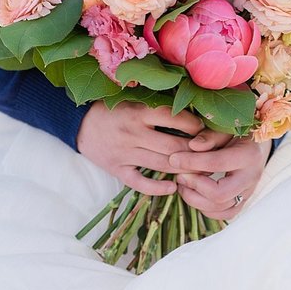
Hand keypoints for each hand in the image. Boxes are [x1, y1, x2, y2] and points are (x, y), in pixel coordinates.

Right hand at [76, 100, 205, 194]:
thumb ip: (157, 107)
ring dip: (183, 170)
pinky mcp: (117, 170)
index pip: (174, 118)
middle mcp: (132, 133)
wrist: (79, 125)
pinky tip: (173, 188)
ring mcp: (124, 153)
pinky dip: (158, 188)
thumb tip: (194, 111)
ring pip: (162, 165)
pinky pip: (141, 183)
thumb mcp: (134, 101)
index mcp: (138, 112)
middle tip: (211, 155)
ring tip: (199, 171)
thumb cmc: (113, 110)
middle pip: (173, 146)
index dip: (195, 126)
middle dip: (195, 152)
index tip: (206, 131)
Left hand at [168, 129, 272, 219]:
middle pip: (220, 195)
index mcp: (248, 155)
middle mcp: (251, 177)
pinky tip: (195, 194)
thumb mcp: (226, 128)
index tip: (173, 159)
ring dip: (195, 200)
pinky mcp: (244, 201)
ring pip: (220, 208)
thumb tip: (192, 146)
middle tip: (180, 176)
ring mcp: (249, 192)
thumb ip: (210, 136)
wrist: (256, 144)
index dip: (191, 162)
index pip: (217, 163)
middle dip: (194, 187)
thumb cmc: (238, 132)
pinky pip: (225, 215)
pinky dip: (206, 209)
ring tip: (183, 184)